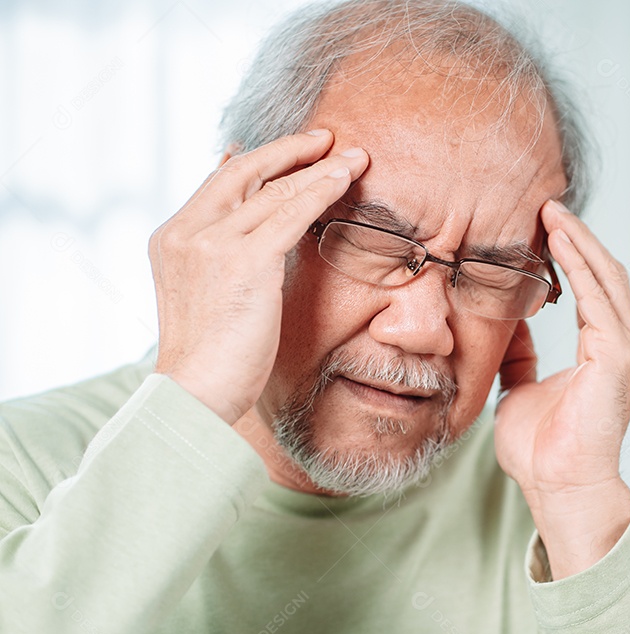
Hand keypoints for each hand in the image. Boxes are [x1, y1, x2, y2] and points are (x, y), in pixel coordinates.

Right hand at [150, 130, 367, 423]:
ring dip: (318, 168)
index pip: (218, 184)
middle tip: (326, 138)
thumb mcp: (208, 298)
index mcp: (171, 239)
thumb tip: (257, 241)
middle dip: (288, 150)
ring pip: (273, 190)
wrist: (194, 393)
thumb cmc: (210, 360)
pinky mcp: (243, 260)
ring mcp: (212, 243)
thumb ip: (224, 262)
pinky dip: (322, 189)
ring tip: (353, 157)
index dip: (257, 161)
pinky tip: (346, 177)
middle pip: (243, 171)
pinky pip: (291, 213)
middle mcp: (186, 232)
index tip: (288, 150)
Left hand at [494, 200, 629, 577]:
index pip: (595, 290)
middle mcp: (627, 347)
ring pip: (605, 279)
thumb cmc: (542, 451)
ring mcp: (628, 351)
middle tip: (548, 205)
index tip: (545, 227)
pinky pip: (596, 299)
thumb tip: (509, 325)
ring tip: (551, 212)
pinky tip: (557, 243)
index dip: (574, 256)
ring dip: (578, 242)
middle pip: (606, 276)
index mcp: (609, 353)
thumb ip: (521, 356)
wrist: (558, 487)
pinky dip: (577, 267)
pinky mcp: (619, 357)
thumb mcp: (522, 390)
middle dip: (578, 239)